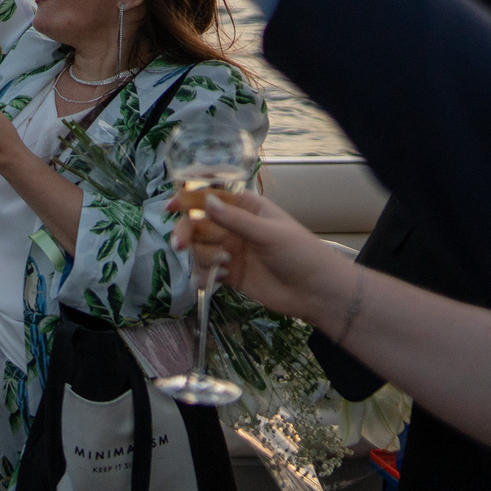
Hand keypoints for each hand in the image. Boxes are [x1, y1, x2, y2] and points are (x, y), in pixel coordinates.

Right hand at [169, 187, 356, 327]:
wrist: (317, 293)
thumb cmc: (301, 254)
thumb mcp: (269, 233)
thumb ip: (235, 220)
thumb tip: (205, 202)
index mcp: (247, 209)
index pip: (212, 197)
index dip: (190, 199)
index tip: (172, 207)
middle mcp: (235, 228)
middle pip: (199, 224)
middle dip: (187, 232)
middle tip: (180, 244)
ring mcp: (232, 251)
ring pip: (200, 248)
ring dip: (203, 255)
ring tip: (223, 265)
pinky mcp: (231, 275)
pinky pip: (206, 271)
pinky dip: (206, 275)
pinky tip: (220, 279)